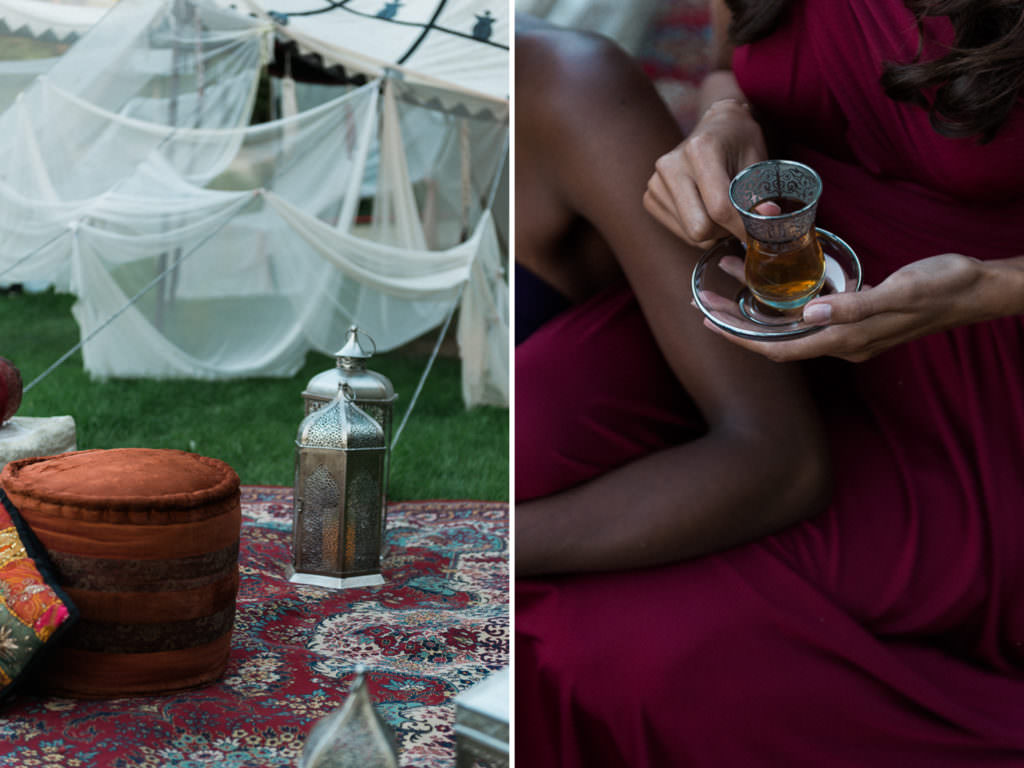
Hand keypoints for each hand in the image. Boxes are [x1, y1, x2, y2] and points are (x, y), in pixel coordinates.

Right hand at [644, 99, 768, 248]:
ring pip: (690, 234)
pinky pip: (679, 232)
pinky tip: (705, 208)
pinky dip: (698, 229)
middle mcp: (671, 165)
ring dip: (713, 231)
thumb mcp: (758, 161)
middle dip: (724, 231)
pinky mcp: (651, 197)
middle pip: (700, 228)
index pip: (720, 208)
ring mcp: (656, 182)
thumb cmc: (741, 143)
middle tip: (739, 218)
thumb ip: (760, 192)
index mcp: (700, 150)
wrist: (716, 126)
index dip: (743, 228)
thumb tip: (768, 216)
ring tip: (723, 208)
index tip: (760, 236)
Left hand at [700, 253, 986, 361]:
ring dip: (758, 303)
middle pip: (775, 337)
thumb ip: (854, 306)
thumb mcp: (899, 292)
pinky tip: (772, 276)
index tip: (708, 322)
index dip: (740, 339)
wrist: (977, 288)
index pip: (778, 348)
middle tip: (704, 301)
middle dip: (738, 322)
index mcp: (845, 340)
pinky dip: (786, 294)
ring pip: (790, 321)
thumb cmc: (942, 287)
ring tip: (727, 277)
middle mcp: (840, 340)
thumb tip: (808, 315)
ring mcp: (847, 328)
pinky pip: (810, 308)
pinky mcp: (855, 311)